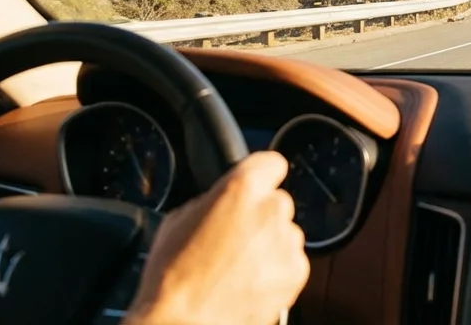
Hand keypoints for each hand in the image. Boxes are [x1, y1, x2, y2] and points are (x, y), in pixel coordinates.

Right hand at [125, 151, 308, 324]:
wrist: (184, 321)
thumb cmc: (173, 276)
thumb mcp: (178, 218)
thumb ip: (211, 200)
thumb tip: (222, 202)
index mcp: (241, 188)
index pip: (271, 162)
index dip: (261, 175)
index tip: (256, 185)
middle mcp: (271, 210)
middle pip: (277, 202)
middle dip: (260, 216)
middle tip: (235, 238)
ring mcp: (287, 242)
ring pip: (285, 233)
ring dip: (270, 244)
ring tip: (239, 267)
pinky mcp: (296, 272)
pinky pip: (291, 260)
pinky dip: (277, 269)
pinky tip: (250, 282)